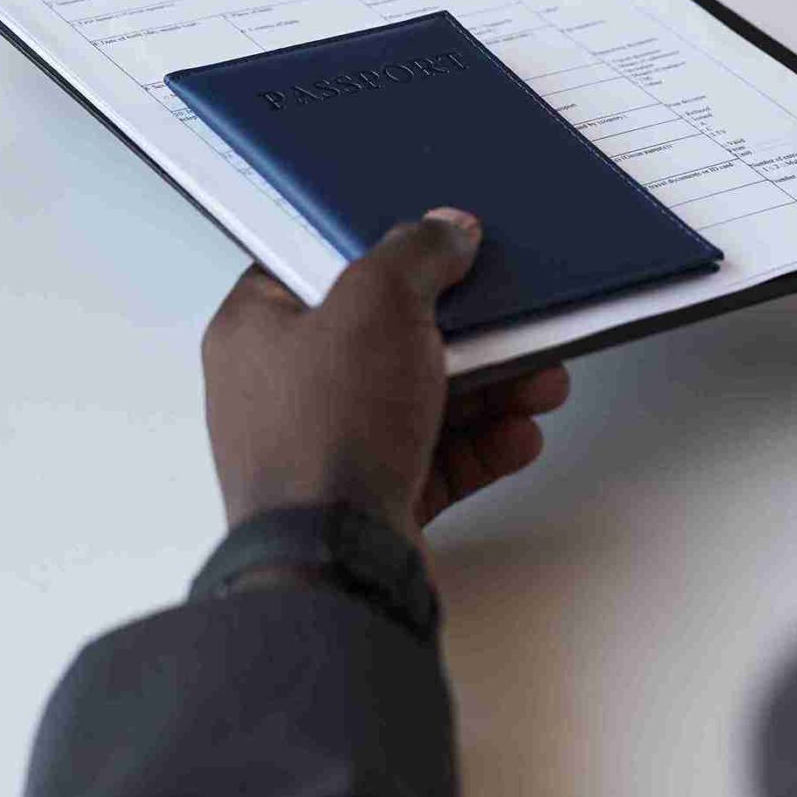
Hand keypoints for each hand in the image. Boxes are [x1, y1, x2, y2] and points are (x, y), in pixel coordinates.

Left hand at [202, 209, 573, 544]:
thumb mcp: (376, 303)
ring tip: (540, 379)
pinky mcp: (369, 497)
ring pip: (420, 399)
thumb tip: (444, 231)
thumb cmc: (323, 438)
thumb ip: (416, 254)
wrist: (337, 565)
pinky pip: (435, 458)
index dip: (381, 250)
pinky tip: (520, 434)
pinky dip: (481, 445)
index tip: (437, 244)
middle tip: (511, 318)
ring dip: (489, 387)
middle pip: (386, 335)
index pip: (318, 266)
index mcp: (257, 330)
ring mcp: (327, 448)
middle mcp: (285, 390)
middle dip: (464, 330)